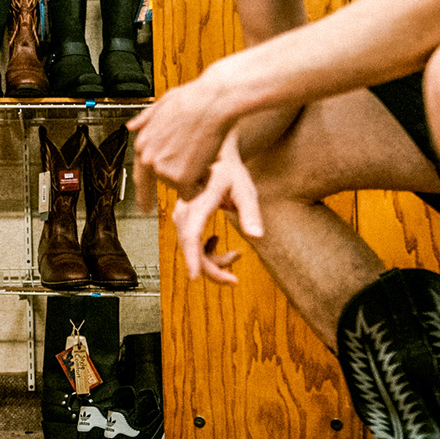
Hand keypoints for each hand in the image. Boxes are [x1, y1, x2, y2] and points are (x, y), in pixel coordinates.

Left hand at [128, 70, 236, 205]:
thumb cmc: (192, 100)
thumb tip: (132, 126)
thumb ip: (145, 120)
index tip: (145, 206)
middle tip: (194, 156)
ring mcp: (164, 171)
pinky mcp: (181, 179)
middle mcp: (149, 160)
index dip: (144, 194)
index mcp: (143, 144)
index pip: (140, 177)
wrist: (212, 103)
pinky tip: (206, 162)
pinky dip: (202, 182)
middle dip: (181, 173)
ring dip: (193, 176)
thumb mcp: (161, 105)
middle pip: (165, 181)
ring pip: (182, 187)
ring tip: (200, 151)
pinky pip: (193, 192)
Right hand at [168, 133, 262, 284]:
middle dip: (210, 269)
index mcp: (198, 201)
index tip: (195, 278)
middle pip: (190, 247)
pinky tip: (220, 245)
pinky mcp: (184, 219)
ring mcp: (182, 215)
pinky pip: (191, 243)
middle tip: (234, 280)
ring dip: (211, 260)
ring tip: (236, 256)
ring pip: (190, 247)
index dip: (192, 257)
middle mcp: (184, 209)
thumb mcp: (246, 190)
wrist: (216, 158)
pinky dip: (205, 251)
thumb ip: (251, 212)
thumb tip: (257, 236)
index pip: (191, 233)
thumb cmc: (232, 172)